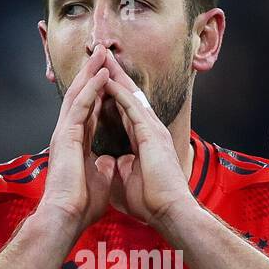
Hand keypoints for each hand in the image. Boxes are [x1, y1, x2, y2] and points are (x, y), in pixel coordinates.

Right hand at [39, 44, 116, 232]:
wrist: (66, 217)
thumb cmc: (80, 205)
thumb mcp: (99, 180)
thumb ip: (102, 166)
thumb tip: (110, 162)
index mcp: (76, 144)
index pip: (89, 110)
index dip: (98, 92)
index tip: (108, 76)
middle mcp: (68, 134)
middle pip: (81, 96)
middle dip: (91, 74)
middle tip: (102, 53)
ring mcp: (65, 133)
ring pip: (79, 95)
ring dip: (91, 73)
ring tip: (102, 54)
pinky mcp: (66, 136)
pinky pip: (80, 107)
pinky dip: (92, 89)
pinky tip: (101, 75)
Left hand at [101, 50, 195, 228]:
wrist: (169, 213)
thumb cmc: (152, 202)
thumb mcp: (128, 179)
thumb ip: (119, 166)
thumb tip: (108, 164)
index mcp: (144, 140)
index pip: (125, 110)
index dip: (112, 93)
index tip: (99, 79)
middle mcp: (150, 130)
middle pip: (130, 95)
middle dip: (115, 75)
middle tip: (101, 55)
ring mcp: (153, 130)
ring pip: (132, 95)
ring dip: (116, 76)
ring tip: (102, 58)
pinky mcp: (151, 135)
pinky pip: (133, 108)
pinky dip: (120, 93)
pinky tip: (108, 80)